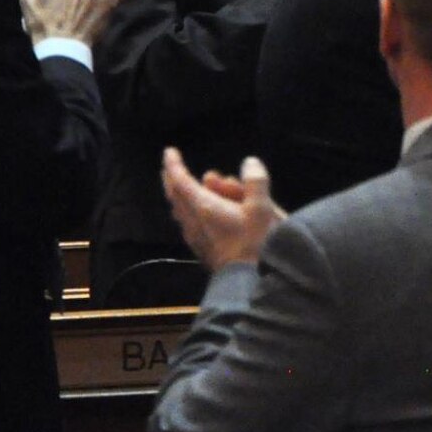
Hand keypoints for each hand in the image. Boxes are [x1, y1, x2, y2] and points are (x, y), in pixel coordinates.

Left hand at [162, 150, 282, 269]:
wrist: (248, 280)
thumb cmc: (255, 242)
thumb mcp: (262, 207)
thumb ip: (255, 182)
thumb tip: (249, 162)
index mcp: (203, 207)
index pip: (181, 181)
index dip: (174, 165)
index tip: (169, 151)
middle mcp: (192, 221)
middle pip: (175, 196)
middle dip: (173, 179)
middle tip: (173, 167)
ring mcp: (194, 236)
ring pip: (181, 210)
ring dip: (184, 195)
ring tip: (193, 187)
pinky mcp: (201, 248)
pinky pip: (189, 222)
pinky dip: (191, 209)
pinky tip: (202, 211)